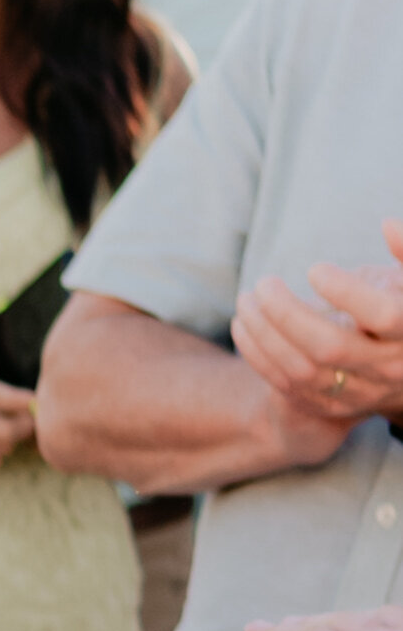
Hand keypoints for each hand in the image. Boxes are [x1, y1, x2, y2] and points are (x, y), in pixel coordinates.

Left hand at [233, 223, 402, 438]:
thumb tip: (386, 224)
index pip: (383, 315)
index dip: (346, 291)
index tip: (315, 269)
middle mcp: (390, 368)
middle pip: (331, 346)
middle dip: (287, 313)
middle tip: (264, 284)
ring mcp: (360, 392)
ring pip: (303, 370)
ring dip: (264, 334)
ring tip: (245, 300)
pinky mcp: (331, 405)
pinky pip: (286, 385)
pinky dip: (258, 355)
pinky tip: (242, 325)